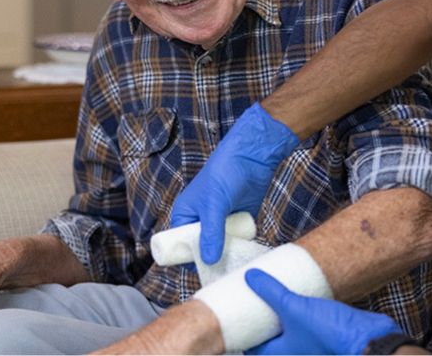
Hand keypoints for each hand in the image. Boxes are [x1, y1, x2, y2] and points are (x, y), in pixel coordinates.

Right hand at [170, 103, 298, 263]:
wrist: (252, 156)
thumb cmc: (225, 173)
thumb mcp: (214, 205)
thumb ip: (210, 232)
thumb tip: (208, 260)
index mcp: (185, 215)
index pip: (179, 244)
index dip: (185, 260)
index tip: (199, 275)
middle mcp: (201, 220)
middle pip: (201, 249)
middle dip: (208, 262)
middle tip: (219, 276)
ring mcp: (221, 222)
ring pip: (220, 247)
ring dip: (226, 258)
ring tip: (234, 271)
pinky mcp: (239, 221)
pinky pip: (237, 241)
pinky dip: (241, 250)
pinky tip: (246, 260)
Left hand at [244, 269, 403, 354]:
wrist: (367, 338)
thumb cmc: (328, 332)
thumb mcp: (293, 307)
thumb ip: (271, 292)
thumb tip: (250, 277)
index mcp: (279, 355)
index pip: (252, 348)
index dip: (243, 332)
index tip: (238, 313)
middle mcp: (293, 355)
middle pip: (270, 340)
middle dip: (263, 322)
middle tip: (255, 302)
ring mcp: (309, 349)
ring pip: (289, 334)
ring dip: (282, 320)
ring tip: (274, 297)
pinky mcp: (323, 339)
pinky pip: (304, 328)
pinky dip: (299, 317)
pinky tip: (300, 299)